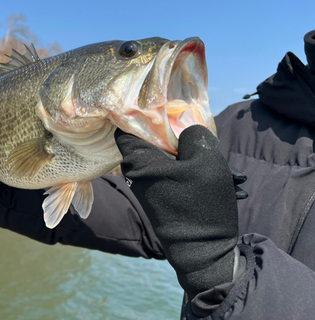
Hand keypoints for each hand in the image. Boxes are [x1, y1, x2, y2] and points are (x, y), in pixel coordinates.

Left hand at [115, 125, 244, 297]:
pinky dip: (199, 175)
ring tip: (233, 174)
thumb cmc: (200, 204)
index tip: (166, 107)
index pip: (127, 126)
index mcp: (139, 160)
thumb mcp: (206, 161)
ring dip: (200, 160)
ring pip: (173, 158)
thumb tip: (187, 131)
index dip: (144, 113)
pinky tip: (230, 184)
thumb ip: (195, 136)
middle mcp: (139, 172)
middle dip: (186, 138)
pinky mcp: (164, 196)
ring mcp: (151, 185)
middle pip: (156, 140)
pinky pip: (179, 175)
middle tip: (212, 145)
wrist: (203, 253)